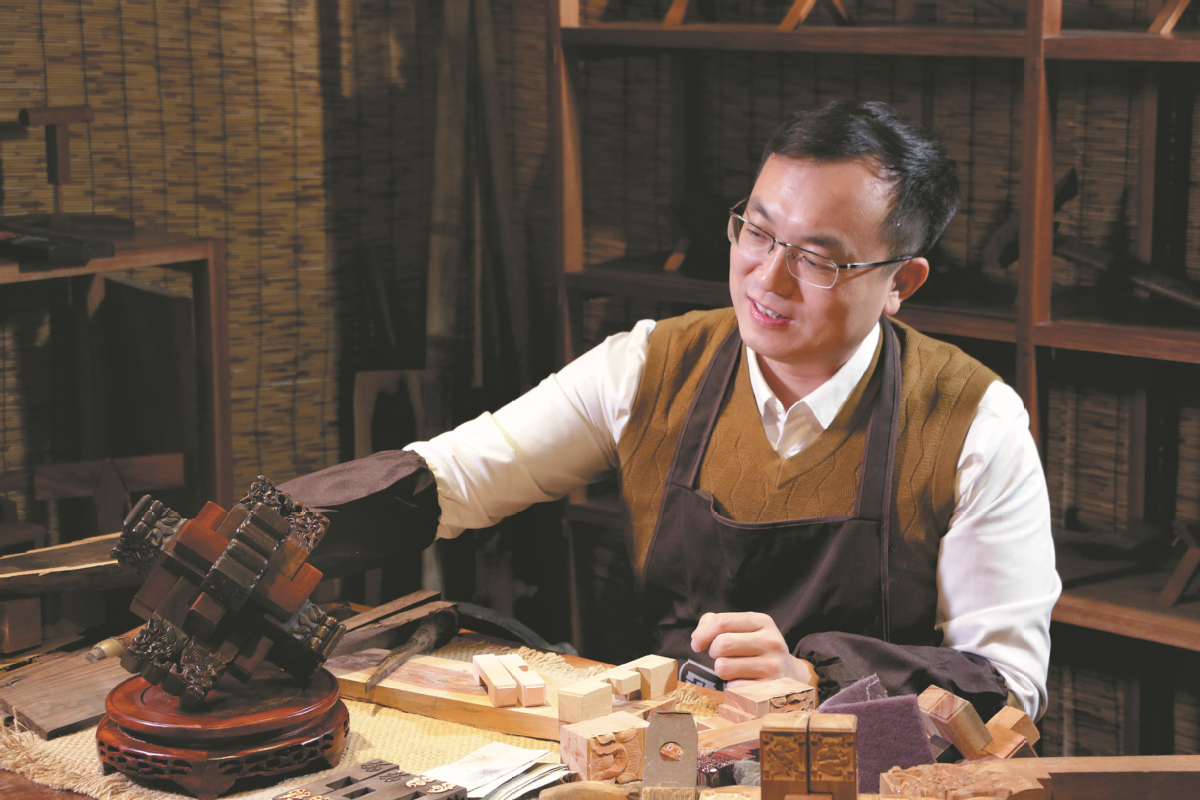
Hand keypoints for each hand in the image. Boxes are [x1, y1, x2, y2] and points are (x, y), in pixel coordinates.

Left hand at [690, 611, 818, 687]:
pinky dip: (733, 687)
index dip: (702, 634)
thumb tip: (697, 637)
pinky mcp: (769, 690)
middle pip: (721, 644)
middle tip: (721, 656)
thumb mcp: (744, 629)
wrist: (790, 675)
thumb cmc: (756, 648)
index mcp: (763, 622)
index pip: (722, 622)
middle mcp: (771, 642)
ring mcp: (773, 666)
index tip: (697, 644)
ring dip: (722, 670)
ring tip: (735, 669)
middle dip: (713, 652)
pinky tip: (746, 682)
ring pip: (723, 667)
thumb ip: (716, 623)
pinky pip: (732, 688)